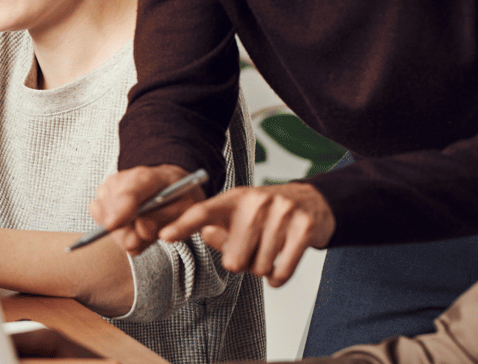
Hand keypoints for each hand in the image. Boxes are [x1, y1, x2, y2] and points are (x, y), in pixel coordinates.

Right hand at [88, 165, 204, 254]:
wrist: (168, 183)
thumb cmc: (178, 195)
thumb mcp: (185, 208)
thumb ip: (164, 220)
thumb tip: (142, 231)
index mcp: (147, 177)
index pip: (129, 194)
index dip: (119, 210)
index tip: (111, 226)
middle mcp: (122, 180)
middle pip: (112, 211)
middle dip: (124, 233)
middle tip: (139, 242)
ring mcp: (108, 188)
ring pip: (104, 218)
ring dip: (121, 233)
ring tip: (142, 230)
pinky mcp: (101, 197)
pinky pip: (100, 219)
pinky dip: (115, 229)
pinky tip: (130, 227)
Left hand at [158, 182, 334, 286]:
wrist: (312, 201)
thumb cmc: (267, 213)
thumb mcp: (239, 215)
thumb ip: (219, 230)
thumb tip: (206, 234)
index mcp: (234, 199)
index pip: (202, 212)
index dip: (182, 226)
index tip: (164, 235)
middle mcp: (256, 202)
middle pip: (234, 260)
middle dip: (242, 263)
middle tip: (252, 250)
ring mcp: (282, 213)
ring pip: (259, 267)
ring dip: (263, 268)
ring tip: (269, 251)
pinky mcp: (304, 228)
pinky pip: (282, 271)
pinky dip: (278, 278)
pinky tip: (279, 267)